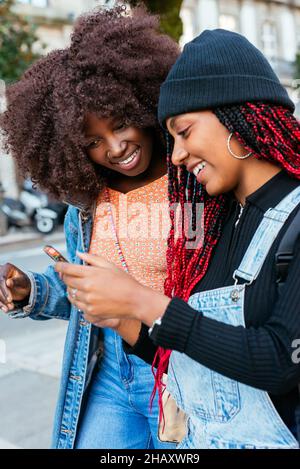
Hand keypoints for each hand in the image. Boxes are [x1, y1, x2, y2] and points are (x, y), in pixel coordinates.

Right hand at [0, 263, 30, 312]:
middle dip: (3, 297)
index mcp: (7, 267)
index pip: (2, 279)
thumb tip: (8, 282)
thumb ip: (16, 281)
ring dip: (1, 302)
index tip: (10, 299)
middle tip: (11, 306)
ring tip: (8, 309)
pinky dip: (0, 304)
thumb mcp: (23, 281)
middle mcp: (0, 272)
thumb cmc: (24, 282)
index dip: (5, 290)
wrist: (24, 286)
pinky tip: (5, 309)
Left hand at [55, 252, 169, 326]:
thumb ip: (92, 258)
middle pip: (67, 281)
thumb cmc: (124, 281)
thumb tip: (78, 253)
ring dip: (72, 289)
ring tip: (80, 286)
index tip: (56, 265)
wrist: (135, 300)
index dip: (59, 266)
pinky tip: (85, 297)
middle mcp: (87, 288)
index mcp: (91, 274)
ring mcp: (88, 301)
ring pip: (71, 294)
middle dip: (65, 277)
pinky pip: (78, 306)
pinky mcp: (91, 312)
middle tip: (68, 274)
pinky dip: (78, 300)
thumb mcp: (109, 265)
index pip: (67, 269)